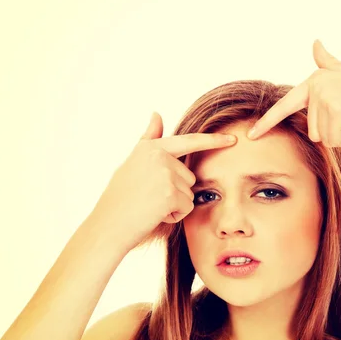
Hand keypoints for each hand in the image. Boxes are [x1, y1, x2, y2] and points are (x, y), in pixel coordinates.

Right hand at [90, 112, 236, 251]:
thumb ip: (149, 139)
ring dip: (175, 205)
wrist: (107, 226)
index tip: (233, 139)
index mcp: (151, 148)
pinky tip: (154, 215)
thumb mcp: (132, 162)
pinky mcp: (170, 193)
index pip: (189, 141)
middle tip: (149, 200)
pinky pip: (187, 207)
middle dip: (176, 192)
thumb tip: (157, 113)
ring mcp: (165, 173)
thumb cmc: (119, 198)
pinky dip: (174, 216)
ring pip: (189, 193)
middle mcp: (159, 156)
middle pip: (189, 177)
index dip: (213, 141)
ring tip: (150, 207)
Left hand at [247, 40, 340, 145]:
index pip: (286, 105)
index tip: (251, 135)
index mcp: (315, 78)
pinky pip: (333, 141)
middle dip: (335, 131)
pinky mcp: (336, 109)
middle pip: (312, 130)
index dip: (268, 122)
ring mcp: (326, 95)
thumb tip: (315, 41)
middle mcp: (317, 83)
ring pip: (322, 137)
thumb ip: (328, 63)